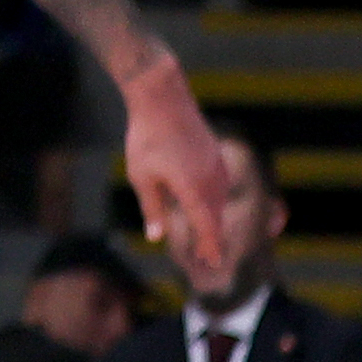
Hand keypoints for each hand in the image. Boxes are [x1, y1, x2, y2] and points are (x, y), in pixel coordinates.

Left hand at [120, 62, 245, 278]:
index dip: (211, 247)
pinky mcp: (216, 154)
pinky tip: (205, 203)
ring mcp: (217, 166)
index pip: (208, 227)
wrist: (162, 97)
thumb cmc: (146, 138)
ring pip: (219, 201)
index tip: (213, 263)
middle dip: (212, 238)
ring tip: (205, 233)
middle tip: (206, 258)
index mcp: (193, 189)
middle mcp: (211, 181)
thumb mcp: (141, 176)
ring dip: (213, 218)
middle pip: (215, 217)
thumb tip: (155, 237)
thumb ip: (152, 208)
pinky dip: (214, 199)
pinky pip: (219, 185)